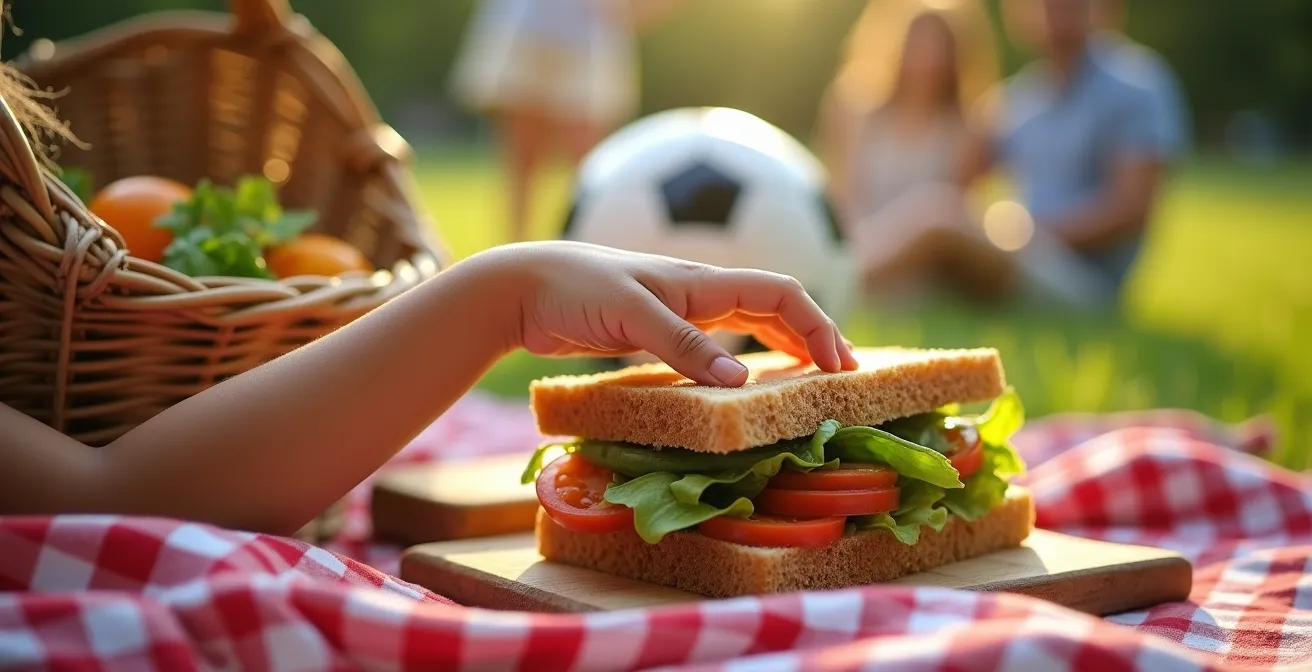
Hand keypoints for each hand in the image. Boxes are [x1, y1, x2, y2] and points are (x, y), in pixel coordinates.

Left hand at [486, 242, 858, 386]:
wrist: (521, 287)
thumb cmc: (572, 290)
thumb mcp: (629, 314)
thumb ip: (683, 345)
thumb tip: (742, 381)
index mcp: (700, 281)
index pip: (779, 294)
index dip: (817, 326)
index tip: (840, 366)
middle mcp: (698, 293)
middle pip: (775, 307)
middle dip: (815, 336)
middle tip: (846, 376)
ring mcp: (679, 312)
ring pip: (750, 323)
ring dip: (787, 345)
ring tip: (814, 377)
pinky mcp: (657, 332)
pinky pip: (718, 344)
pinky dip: (745, 358)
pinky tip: (746, 383)